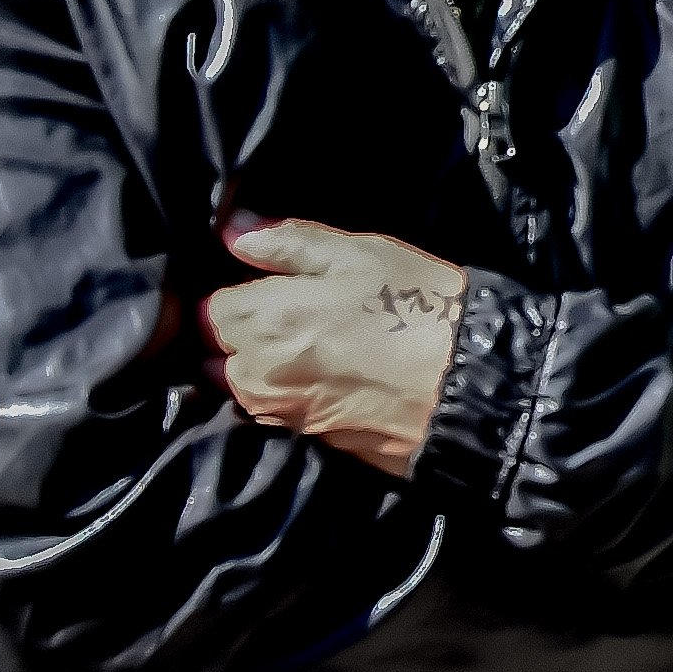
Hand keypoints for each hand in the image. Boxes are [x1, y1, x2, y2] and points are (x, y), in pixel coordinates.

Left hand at [202, 213, 468, 477]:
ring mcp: (275, 413)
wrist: (467, 389)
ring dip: (258, 365)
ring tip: (308, 344)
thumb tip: (232, 230)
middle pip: (214, 351)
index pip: (205, 307)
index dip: (233, 290)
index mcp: (257, 321)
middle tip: (288, 312)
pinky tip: (321, 374)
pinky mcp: (301, 440)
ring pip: (239, 384)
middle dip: (238, 332)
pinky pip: (271, 410)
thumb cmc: (415, 308)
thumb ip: (287, 241)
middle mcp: (251, 374)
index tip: (263, 283)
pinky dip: (283, 393)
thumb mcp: (358, 254)